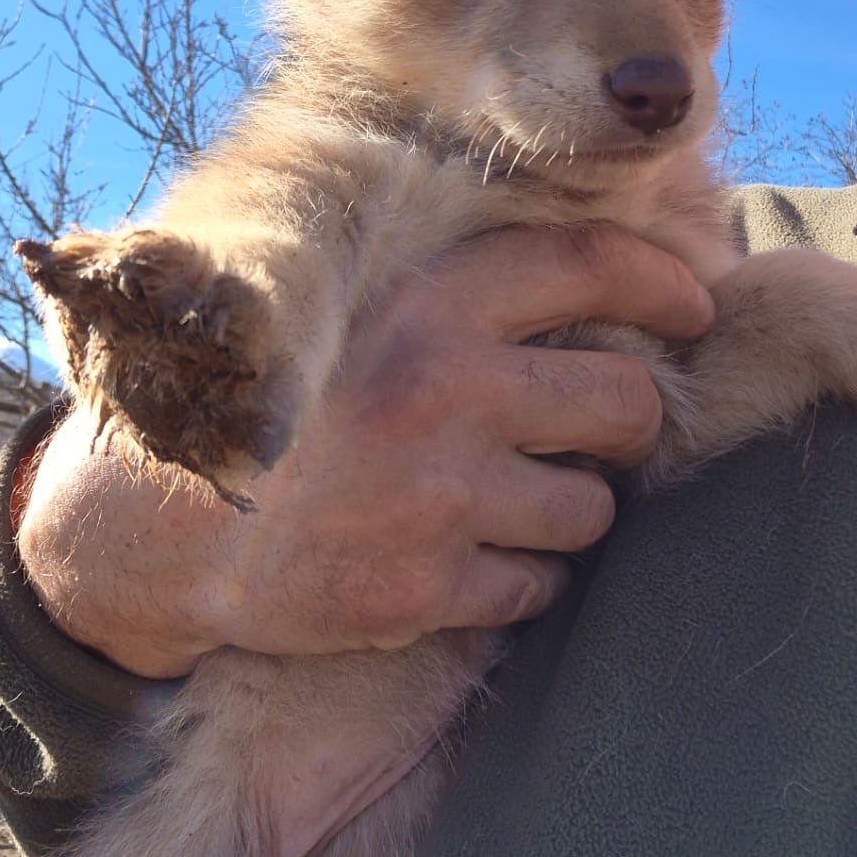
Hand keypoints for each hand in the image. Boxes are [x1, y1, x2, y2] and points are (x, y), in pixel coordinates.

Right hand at [16, 225, 712, 676]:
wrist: (160, 521)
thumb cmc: (268, 401)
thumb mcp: (348, 309)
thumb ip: (454, 291)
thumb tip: (587, 282)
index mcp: (426, 303)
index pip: (590, 265)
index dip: (663, 283)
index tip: (696, 305)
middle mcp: (445, 391)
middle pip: (624, 405)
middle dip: (627, 422)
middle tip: (598, 431)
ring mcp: (439, 498)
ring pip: (591, 509)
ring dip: (569, 507)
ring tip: (509, 498)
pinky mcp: (422, 590)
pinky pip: (536, 587)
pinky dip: (519, 577)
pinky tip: (465, 557)